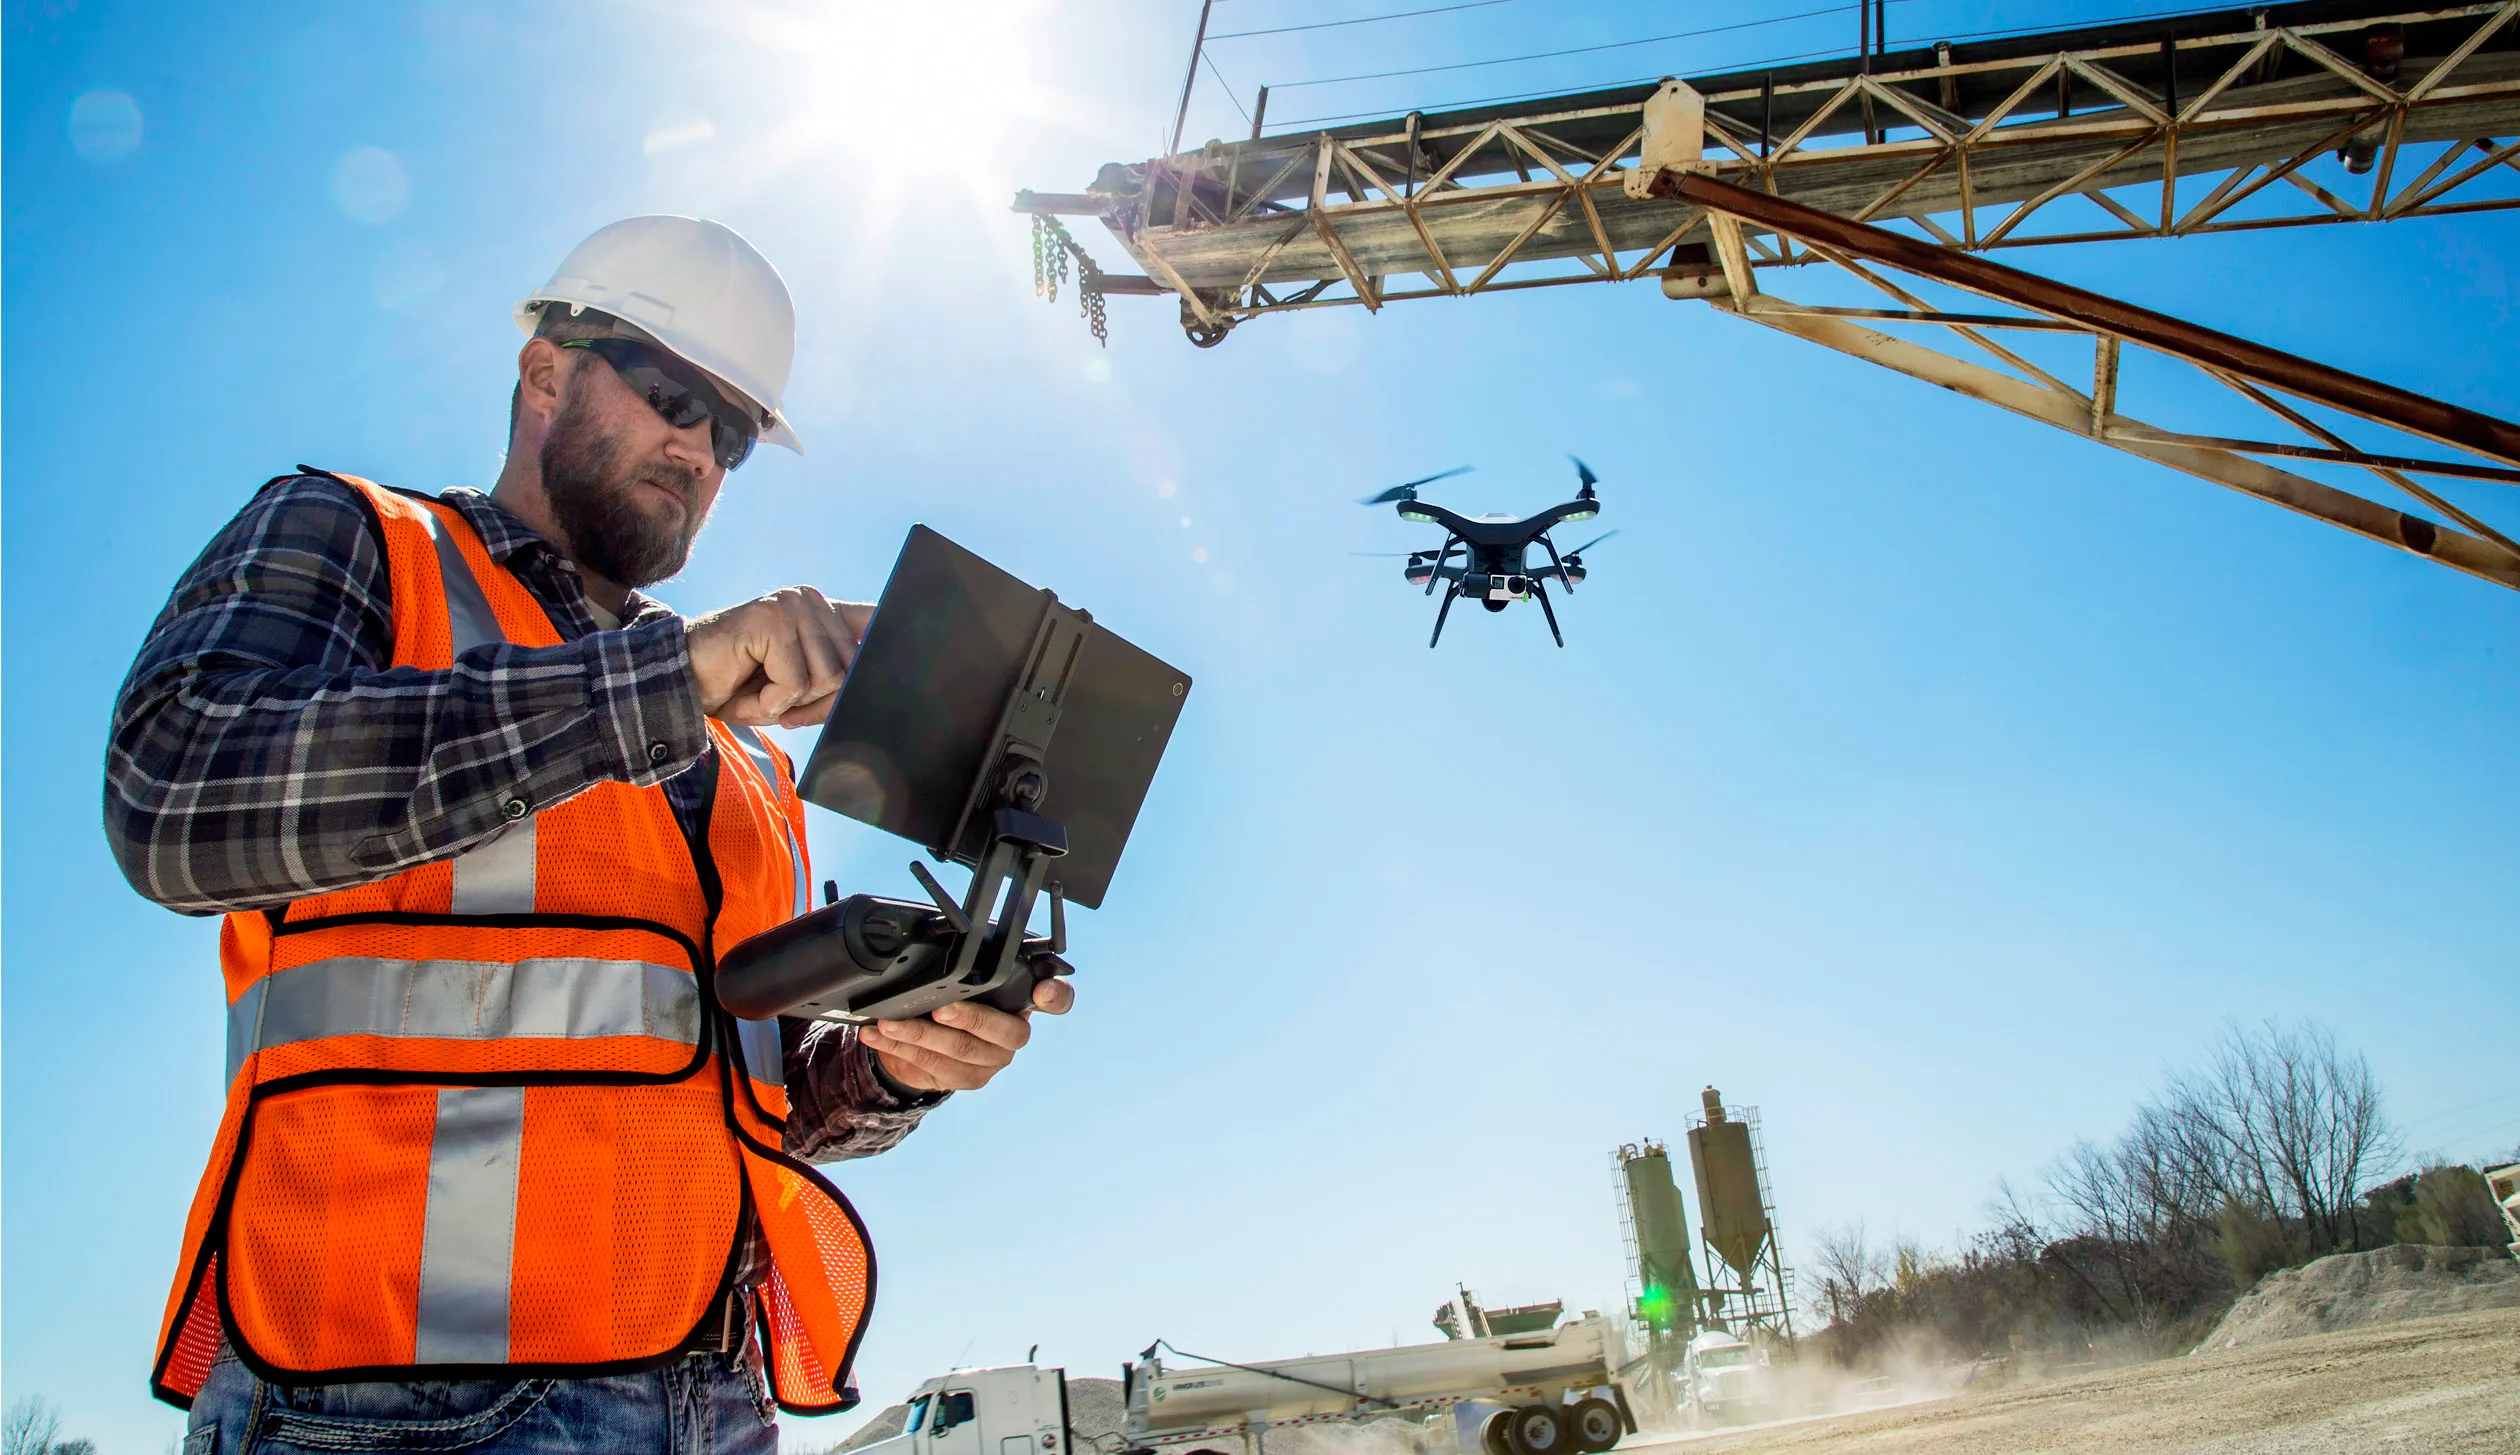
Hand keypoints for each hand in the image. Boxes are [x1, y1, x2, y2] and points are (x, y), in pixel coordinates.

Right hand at [684, 588, 874, 727]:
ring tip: (759, 690)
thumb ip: (835, 682)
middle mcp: (811, 601)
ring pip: (827, 678)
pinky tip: (747, 687)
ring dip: (789, 702)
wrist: (681, 683)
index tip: (920, 652)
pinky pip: (795, 683)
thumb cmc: (739, 686)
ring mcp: (791, 606)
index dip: (890, 641)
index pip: (873, 622)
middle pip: (851, 669)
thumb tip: (872, 687)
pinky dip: (770, 701)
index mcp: (823, 610)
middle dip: (818, 702)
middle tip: (779, 701)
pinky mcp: (772, 621)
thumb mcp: (797, 688)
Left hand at [859, 976, 1073, 1092]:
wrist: (938, 1042)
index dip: (1055, 994)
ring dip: (918, 1035)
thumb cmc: (956, 998)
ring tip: (889, 1023)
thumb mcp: (965, 977)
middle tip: (940, 1010)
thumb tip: (943, 937)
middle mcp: (1016, 1032)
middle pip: (1002, 1030)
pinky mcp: (970, 1079)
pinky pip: (934, 1066)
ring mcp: (994, 1059)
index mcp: (1024, 1000)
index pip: (1058, 998)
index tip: (1042, 989)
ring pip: (959, 1050)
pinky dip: (900, 1049)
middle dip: (968, 1019)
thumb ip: (970, 965)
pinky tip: (878, 1036)